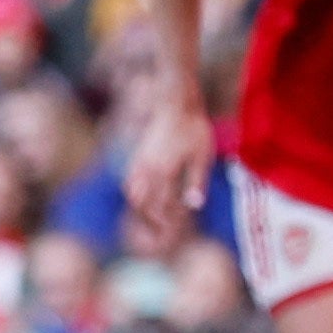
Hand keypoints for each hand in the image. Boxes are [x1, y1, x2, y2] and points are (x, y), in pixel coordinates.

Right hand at [125, 102, 213, 252]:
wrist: (176, 101)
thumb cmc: (194, 127)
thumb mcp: (202, 155)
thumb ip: (197, 181)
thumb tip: (194, 205)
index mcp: (164, 170)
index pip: (160, 205)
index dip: (167, 220)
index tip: (176, 228)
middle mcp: (147, 168)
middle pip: (140, 203)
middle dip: (149, 220)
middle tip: (161, 231)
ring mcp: (140, 161)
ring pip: (131, 192)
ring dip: (140, 208)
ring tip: (151, 218)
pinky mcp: (138, 154)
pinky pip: (130, 180)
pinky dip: (136, 194)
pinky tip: (147, 197)